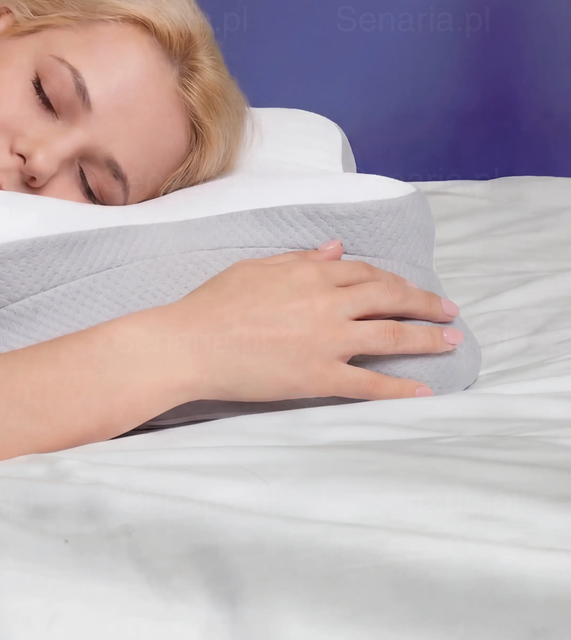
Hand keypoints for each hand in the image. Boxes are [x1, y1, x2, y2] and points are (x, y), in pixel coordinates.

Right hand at [161, 240, 460, 402]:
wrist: (190, 344)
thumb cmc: (213, 304)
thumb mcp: (256, 268)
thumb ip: (300, 259)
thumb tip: (336, 249)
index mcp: (309, 274)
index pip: (364, 273)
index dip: (392, 280)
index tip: (409, 288)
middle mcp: (326, 303)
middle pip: (389, 298)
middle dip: (424, 303)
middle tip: (448, 311)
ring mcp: (326, 341)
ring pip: (390, 336)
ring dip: (426, 338)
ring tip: (450, 341)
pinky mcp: (319, 377)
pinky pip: (370, 383)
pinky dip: (401, 388)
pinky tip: (424, 390)